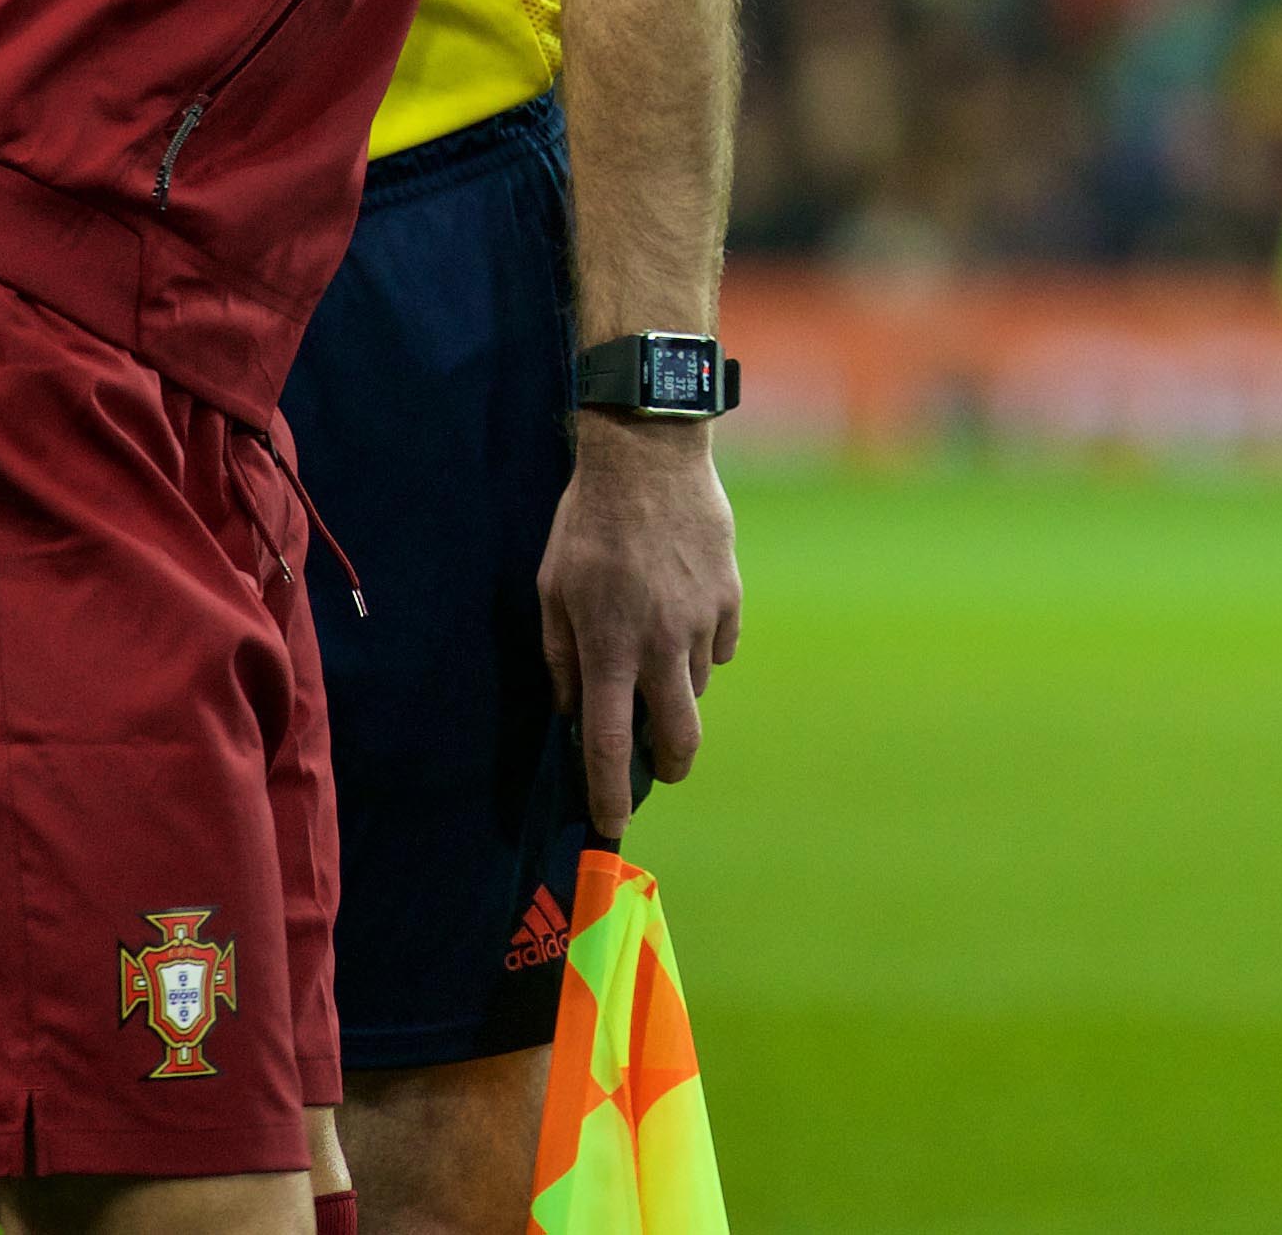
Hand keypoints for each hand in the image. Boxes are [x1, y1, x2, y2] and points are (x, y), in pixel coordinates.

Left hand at [537, 416, 742, 837]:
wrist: (648, 458)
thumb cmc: (587, 524)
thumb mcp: (551, 590)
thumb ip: (560, 657)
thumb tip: (571, 709)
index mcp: (608, 648)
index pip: (609, 743)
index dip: (611, 793)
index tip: (611, 822)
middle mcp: (659, 645)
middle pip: (678, 737)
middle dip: (668, 765)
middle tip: (660, 766)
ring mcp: (701, 622)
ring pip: (696, 687)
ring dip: (676, 691)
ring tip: (654, 654)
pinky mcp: (730, 597)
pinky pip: (719, 646)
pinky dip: (701, 648)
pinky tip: (682, 617)